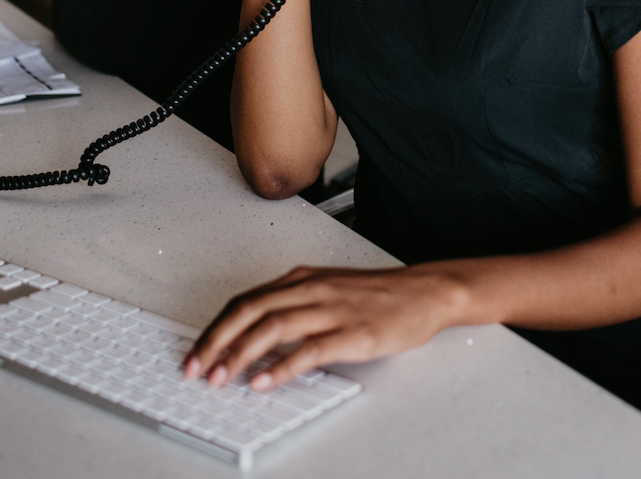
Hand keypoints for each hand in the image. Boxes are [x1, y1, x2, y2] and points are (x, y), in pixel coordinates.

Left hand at [184, 264, 460, 390]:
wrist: (424, 292)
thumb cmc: (378, 294)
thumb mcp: (329, 289)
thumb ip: (294, 305)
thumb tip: (255, 337)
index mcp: (303, 278)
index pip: (246, 300)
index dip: (215, 327)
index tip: (195, 352)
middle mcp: (312, 289)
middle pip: (250, 310)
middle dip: (216, 341)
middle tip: (196, 368)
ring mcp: (332, 310)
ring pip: (273, 327)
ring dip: (240, 354)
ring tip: (220, 378)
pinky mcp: (352, 333)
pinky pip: (309, 350)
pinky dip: (281, 367)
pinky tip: (264, 382)